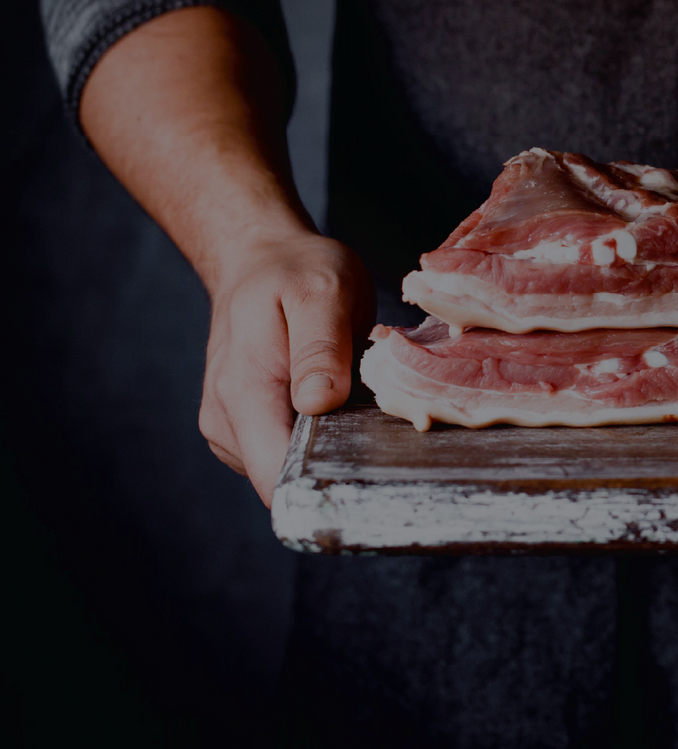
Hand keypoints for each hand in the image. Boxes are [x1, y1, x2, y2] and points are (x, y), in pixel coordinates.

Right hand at [199, 231, 373, 505]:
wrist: (258, 259)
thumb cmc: (294, 271)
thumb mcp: (322, 293)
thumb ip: (321, 348)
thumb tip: (319, 403)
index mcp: (244, 394)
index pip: (277, 479)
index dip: (327, 489)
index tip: (373, 481)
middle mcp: (226, 423)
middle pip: (288, 481)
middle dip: (338, 469)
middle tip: (380, 430)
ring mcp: (230, 429)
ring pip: (290, 470)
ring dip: (329, 451)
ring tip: (354, 407)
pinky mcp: (243, 429)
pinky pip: (287, 452)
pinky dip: (318, 439)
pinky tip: (335, 408)